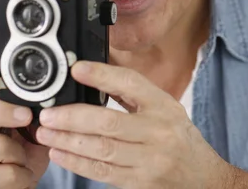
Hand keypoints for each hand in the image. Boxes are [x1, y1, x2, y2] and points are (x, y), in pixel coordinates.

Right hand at [0, 71, 49, 187]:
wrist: (20, 180)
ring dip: (20, 151)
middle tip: (25, 116)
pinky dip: (23, 173)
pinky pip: (9, 173)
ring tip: (23, 154)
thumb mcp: (28, 121)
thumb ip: (31, 106)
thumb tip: (51, 94)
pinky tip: (23, 170)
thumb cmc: (23, 144)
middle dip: (1, 112)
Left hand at [35, 61, 234, 188]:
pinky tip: (59, 153)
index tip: (77, 70)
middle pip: (109, 122)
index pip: (131, 84)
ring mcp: (149, 160)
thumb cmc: (179, 138)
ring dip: (68, 141)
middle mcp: (159, 131)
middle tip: (48, 113)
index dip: (102, 76)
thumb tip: (94, 76)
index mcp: (164, 106)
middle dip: (72, 117)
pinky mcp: (139, 182)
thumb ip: (134, 95)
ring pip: (102, 149)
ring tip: (45, 132)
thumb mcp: (166, 108)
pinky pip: (102, 172)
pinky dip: (77, 163)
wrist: (202, 177)